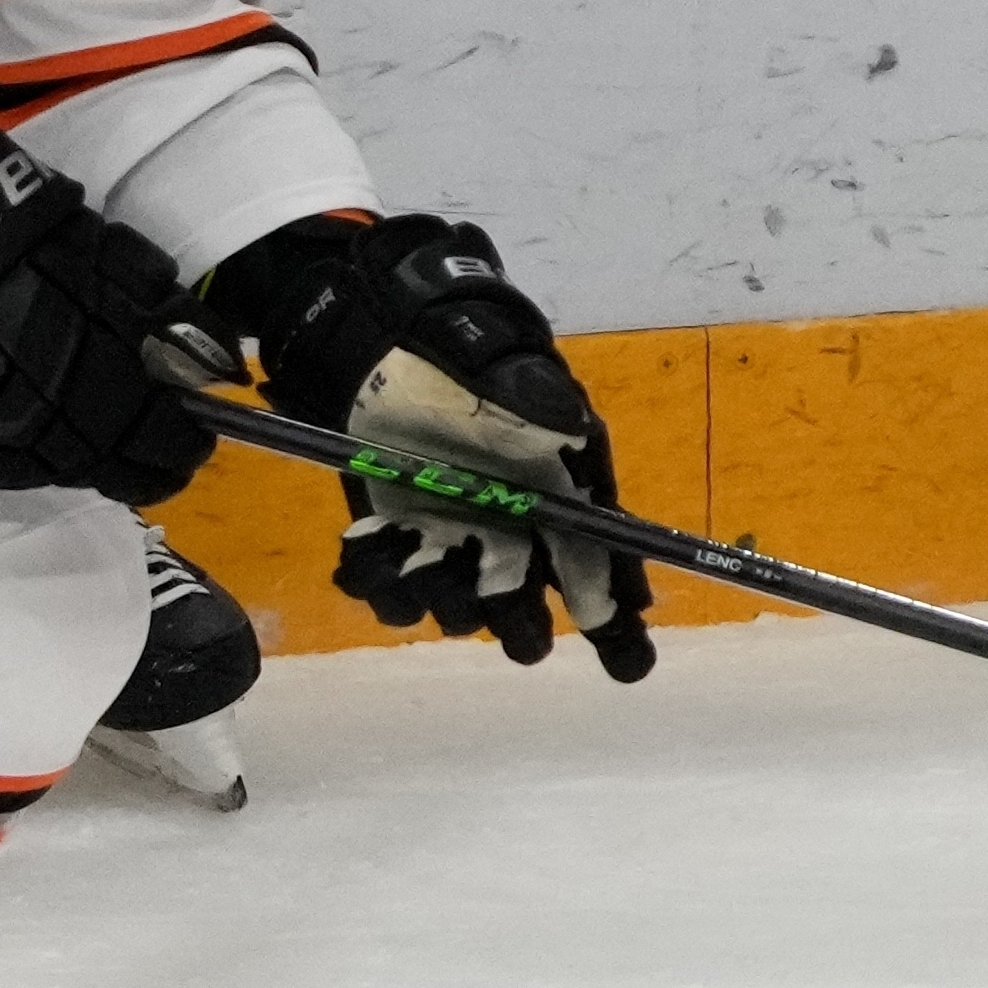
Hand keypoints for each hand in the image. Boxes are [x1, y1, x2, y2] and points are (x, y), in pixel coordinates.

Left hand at [209, 213, 654, 680]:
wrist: (391, 342)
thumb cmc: (468, 357)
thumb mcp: (511, 370)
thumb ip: (538, 400)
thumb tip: (566, 424)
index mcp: (557, 505)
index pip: (599, 574)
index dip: (616, 624)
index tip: (617, 645)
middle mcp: (508, 541)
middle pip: (527, 619)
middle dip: (521, 627)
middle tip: (506, 602)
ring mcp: (449, 548)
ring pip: (453, 611)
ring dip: (440, 595)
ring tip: (418, 550)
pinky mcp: (394, 544)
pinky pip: (385, 590)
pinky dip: (375, 576)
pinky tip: (370, 540)